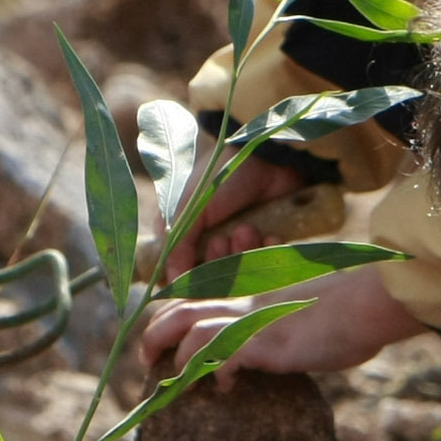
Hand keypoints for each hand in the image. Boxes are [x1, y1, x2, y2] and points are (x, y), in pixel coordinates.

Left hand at [139, 265, 422, 379]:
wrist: (369, 301)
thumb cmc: (345, 309)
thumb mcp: (299, 307)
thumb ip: (274, 319)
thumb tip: (262, 344)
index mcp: (248, 291)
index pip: (194, 297)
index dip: (172, 317)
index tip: (164, 342)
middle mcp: (242, 301)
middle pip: (178, 308)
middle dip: (154, 335)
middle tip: (149, 361)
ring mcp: (252, 319)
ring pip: (189, 329)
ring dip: (175, 358)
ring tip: (176, 383)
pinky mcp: (264, 341)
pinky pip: (219, 356)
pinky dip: (213, 373)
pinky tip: (227, 387)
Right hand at [163, 156, 305, 277]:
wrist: (267, 157)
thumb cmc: (221, 176)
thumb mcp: (190, 209)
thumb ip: (177, 246)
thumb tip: (171, 282)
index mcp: (185, 233)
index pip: (179, 271)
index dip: (186, 277)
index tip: (192, 270)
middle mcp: (211, 241)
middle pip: (211, 277)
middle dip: (218, 261)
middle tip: (222, 240)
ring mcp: (241, 242)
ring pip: (240, 272)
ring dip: (242, 254)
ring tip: (246, 229)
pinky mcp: (269, 240)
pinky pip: (268, 261)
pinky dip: (267, 251)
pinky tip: (268, 234)